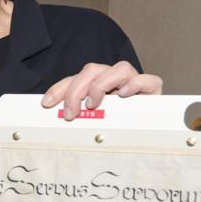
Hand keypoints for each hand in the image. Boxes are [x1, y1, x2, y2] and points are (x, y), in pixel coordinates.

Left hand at [41, 61, 162, 119]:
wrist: (148, 133)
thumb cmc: (116, 128)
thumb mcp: (91, 122)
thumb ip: (78, 116)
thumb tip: (57, 118)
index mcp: (98, 83)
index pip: (76, 78)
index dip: (60, 88)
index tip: (47, 103)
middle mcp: (114, 79)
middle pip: (93, 70)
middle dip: (76, 90)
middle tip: (71, 113)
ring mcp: (134, 82)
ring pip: (119, 68)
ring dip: (101, 85)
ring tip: (94, 104)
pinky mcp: (153, 90)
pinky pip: (148, 79)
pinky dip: (134, 84)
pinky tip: (123, 95)